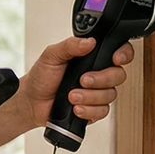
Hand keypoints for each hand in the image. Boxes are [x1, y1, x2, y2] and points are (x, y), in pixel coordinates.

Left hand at [19, 37, 133, 126]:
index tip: (115, 58)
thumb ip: (70, 45)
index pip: (118, 52)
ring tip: (71, 96)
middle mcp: (97, 74)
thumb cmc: (41, 77)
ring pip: (110, 95)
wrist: (31, 101)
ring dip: (90, 96)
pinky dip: (89, 110)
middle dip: (101, 79)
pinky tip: (76, 108)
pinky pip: (102, 111)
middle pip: (118, 75)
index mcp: (91, 58)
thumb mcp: (51, 55)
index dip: (123, 54)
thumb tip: (89, 41)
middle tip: (82, 80)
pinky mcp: (93, 110)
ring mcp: (96, 93)